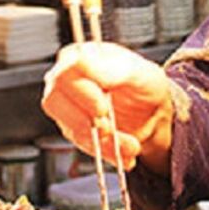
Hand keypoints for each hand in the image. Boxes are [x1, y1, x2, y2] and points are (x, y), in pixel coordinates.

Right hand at [41, 42, 172, 174]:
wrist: (154, 112)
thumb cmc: (144, 84)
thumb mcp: (136, 72)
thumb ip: (110, 68)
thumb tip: (82, 62)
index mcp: (79, 57)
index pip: (64, 72)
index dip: (81, 94)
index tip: (103, 108)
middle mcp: (67, 81)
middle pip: (54, 101)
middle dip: (85, 119)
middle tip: (110, 127)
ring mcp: (68, 107)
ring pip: (69, 127)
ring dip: (102, 141)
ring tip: (130, 144)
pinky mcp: (74, 130)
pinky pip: (82, 146)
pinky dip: (106, 152)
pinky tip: (124, 152)